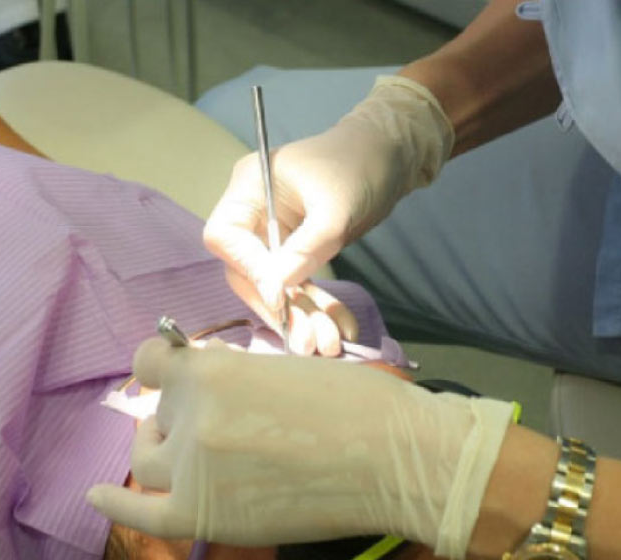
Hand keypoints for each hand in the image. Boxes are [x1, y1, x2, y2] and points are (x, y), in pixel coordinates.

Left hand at [87, 337, 511, 559]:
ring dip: (165, 454)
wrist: (394, 458)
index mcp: (210, 369)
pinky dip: (115, 506)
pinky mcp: (202, 515)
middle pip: (156, 415)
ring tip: (196, 459)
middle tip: (219, 430)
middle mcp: (189, 414)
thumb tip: (208, 394)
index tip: (174, 379)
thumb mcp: (283, 366)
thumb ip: (233, 379)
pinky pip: (141, 513)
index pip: (151, 362)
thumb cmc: (357, 403)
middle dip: (177, 418)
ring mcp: (191, 467)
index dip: (163, 370)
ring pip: (148, 460)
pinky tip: (95, 497)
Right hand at [203, 75, 453, 350]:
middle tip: (307, 341)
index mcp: (249, 187)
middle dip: (278, 307)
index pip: (226, 236)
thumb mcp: (336, 207)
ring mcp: (273, 233)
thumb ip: (305, 248)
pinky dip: (318, 307)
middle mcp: (253, 212)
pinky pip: (298, 284)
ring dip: (300, 316)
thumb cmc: (361, 164)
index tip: (279, 296)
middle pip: (247, 270)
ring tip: (327, 345)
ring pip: (274, 285)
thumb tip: (275, 291)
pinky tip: (341, 327)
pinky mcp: (295, 249)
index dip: (248, 269)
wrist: (394, 153)